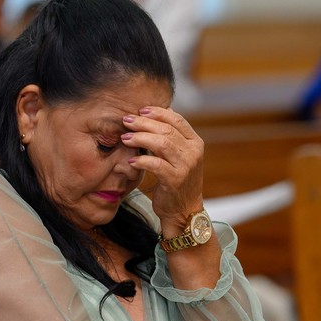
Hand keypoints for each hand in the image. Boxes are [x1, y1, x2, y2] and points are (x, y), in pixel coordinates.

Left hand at [123, 106, 204, 235]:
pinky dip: (142, 160)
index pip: (177, 120)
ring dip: (140, 138)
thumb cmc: (176, 181)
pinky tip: (132, 160)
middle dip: (144, 123)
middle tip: (126, 121)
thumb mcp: (178, 156)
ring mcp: (186, 166)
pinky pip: (156, 165)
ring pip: (162, 143)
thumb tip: (156, 115)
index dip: (158, 112)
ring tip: (125, 138)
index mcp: (195, 142)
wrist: (184, 210)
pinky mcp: (175, 180)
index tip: (140, 110)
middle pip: (167, 129)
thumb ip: (171, 138)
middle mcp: (193, 152)